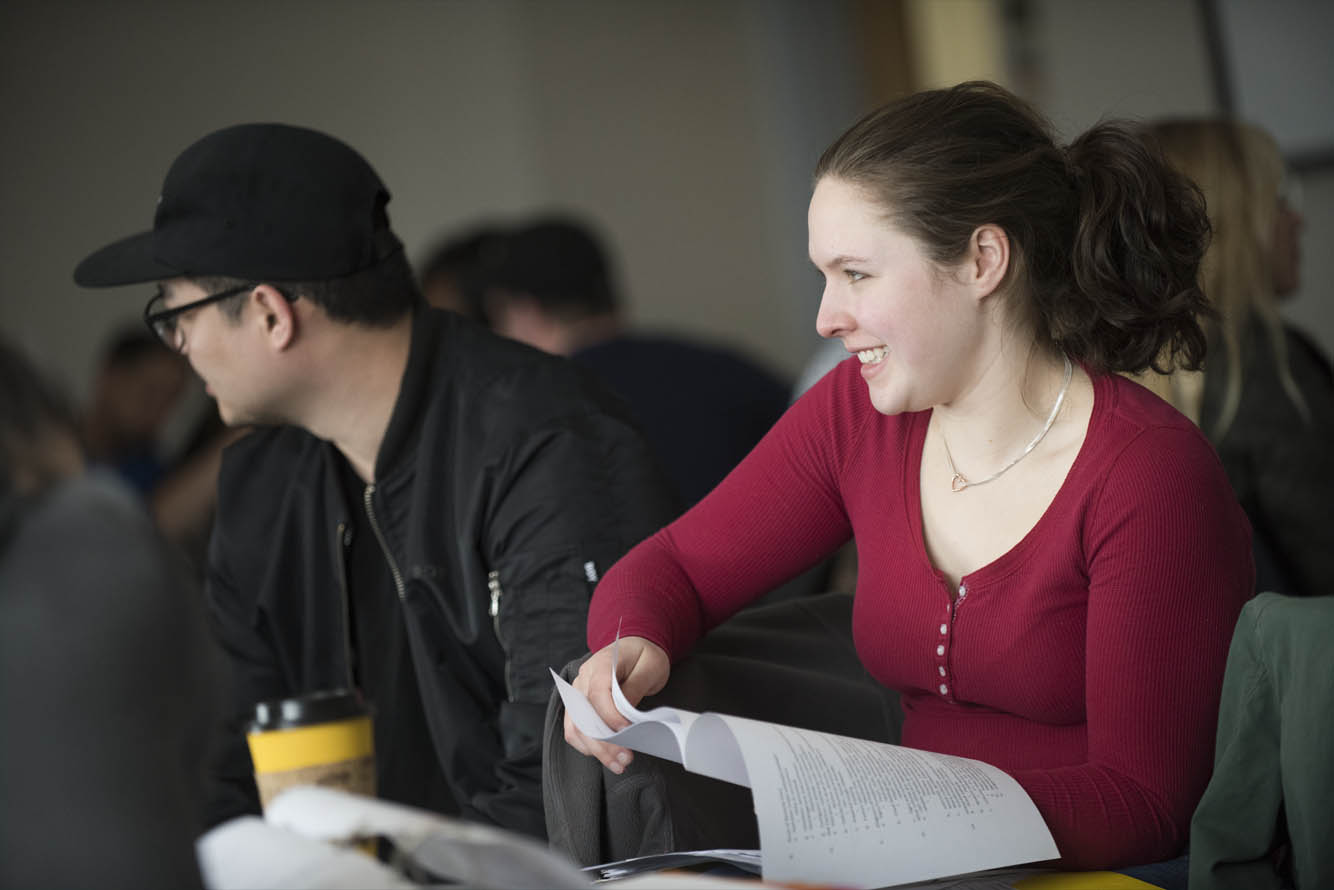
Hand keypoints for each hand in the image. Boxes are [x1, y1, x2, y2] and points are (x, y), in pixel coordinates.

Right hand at [563, 635, 669, 773]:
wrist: (635, 647)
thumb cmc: (644, 656)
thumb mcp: (650, 666)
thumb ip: (635, 688)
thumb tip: (625, 716)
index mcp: (601, 664)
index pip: (598, 693)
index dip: (611, 716)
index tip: (628, 732)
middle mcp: (583, 678)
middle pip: (583, 715)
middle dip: (604, 743)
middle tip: (625, 760)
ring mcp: (577, 693)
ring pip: (575, 727)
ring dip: (595, 750)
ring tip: (618, 764)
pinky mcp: (578, 706)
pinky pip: (574, 730)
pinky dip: (587, 746)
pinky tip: (606, 756)